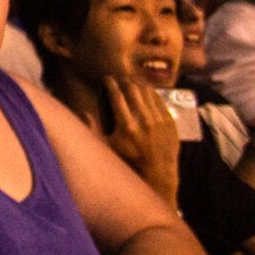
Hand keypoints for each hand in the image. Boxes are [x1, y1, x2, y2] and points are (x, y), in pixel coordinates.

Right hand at [103, 79, 181, 205]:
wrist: (159, 175)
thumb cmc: (129, 163)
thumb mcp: (107, 150)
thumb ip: (93, 131)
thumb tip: (83, 112)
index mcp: (126, 125)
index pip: (116, 95)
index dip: (110, 83)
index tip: (107, 79)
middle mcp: (144, 118)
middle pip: (133, 89)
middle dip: (124, 80)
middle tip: (119, 80)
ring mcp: (159, 119)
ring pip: (148, 91)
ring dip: (139, 84)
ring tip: (132, 82)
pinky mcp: (170, 121)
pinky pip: (160, 100)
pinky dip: (151, 93)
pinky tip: (147, 93)